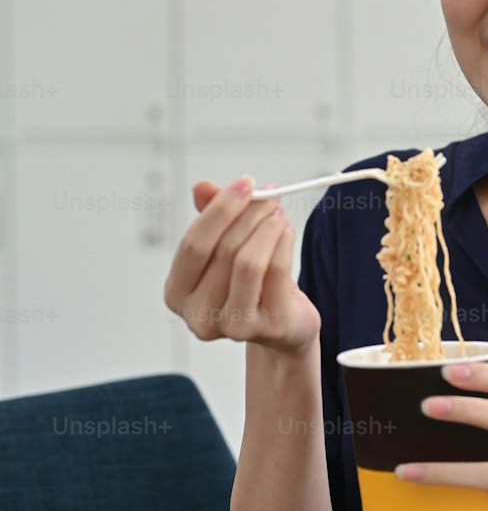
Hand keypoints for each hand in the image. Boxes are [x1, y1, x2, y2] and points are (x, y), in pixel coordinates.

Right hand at [162, 176, 319, 356]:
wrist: (282, 324)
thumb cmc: (250, 283)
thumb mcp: (225, 247)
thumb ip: (212, 217)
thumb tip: (201, 187)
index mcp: (177, 293)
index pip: (193, 245)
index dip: (219, 210)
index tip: (244, 183)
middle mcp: (199, 316)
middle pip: (223, 251)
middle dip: (249, 214)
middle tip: (268, 193)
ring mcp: (233, 327)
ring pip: (249, 263)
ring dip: (267, 228)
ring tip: (278, 213)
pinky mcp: (270, 327)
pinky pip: (276, 272)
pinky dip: (283, 242)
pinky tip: (286, 230)